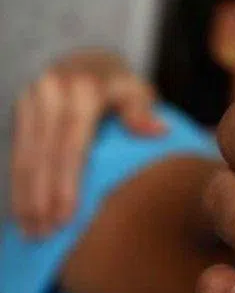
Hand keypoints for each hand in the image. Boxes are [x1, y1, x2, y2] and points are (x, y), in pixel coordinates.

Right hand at [11, 50, 165, 236]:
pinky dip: (18, 182)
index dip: (67, 181)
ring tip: (30, 231)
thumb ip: (143, 110)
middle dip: (41, 196)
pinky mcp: (20, 108)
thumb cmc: (121, 85)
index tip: (66, 216)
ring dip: (24, 195)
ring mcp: (32, 98)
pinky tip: (22, 210)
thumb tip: (158, 131)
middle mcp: (52, 91)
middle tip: (44, 233)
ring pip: (24, 154)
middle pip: (43, 153)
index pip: (72, 142)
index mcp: (84, 89)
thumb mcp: (137, 90)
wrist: (89, 58)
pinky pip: (17, 151)